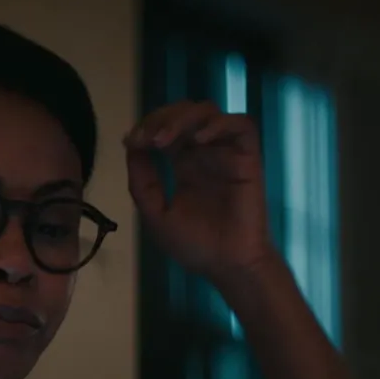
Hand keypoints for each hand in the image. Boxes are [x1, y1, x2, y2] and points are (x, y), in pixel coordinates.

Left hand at [125, 100, 275, 286]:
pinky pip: (241, 125)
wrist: (227, 267)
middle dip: (161, 117)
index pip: (165, 128)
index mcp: (183, 164)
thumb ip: (142, 182)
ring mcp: (226, 153)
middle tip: (147, 138)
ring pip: (208, 111)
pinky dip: (219, 124)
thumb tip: (131, 146)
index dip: (147, 126)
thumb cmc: (195, 246)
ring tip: (164, 141)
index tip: (132, 141)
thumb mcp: (156, 214)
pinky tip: (198, 141)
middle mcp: (204, 153)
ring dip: (183, 118)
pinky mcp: (248, 158)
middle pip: (184, 112)